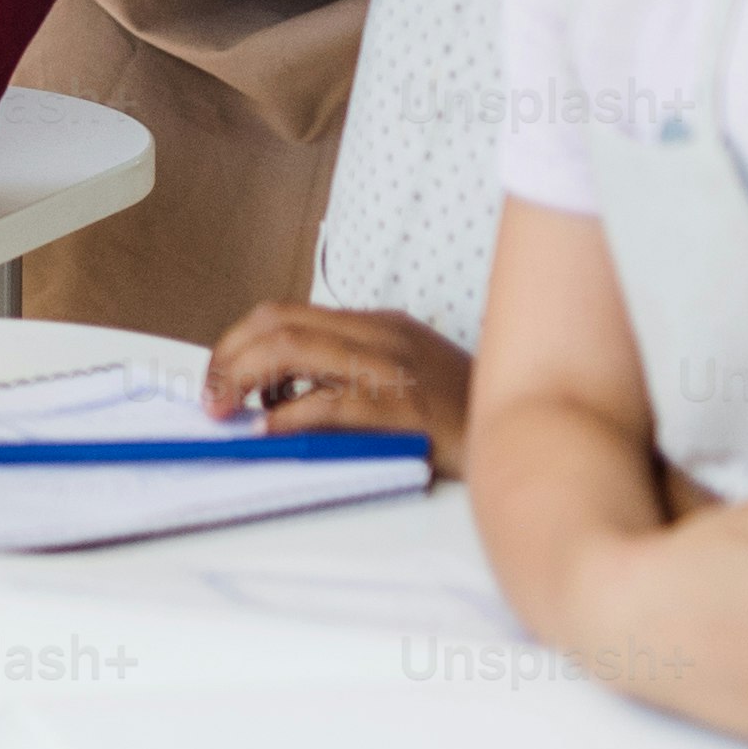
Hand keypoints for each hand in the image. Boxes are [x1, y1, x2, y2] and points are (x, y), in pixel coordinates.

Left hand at [203, 301, 473, 457]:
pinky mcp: (405, 407)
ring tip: (225, 411)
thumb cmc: (465, 419)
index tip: (220, 377)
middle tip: (210, 397)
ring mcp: (393, 367)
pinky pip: (329, 403)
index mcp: (378, 325)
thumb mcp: (404, 380)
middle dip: (228, 355)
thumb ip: (346, 379)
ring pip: (292, 347)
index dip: (239, 342)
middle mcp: (381, 335)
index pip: (286, 314)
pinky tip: (271, 432)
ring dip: (243, 377)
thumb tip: (276, 400)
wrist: (537, 434)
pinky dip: (288, 416)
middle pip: (277, 322)